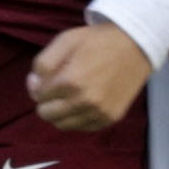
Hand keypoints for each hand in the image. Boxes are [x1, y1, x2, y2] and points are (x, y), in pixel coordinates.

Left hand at [28, 20, 150, 133]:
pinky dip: (77, 118)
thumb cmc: (97, 40)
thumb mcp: (65, 40)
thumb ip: (42, 63)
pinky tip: (82, 102)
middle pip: (47, 114)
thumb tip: (33, 86)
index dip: (39, 85)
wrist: (135, 45)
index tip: (49, 76)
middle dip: (46, 101)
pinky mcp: (110, 118)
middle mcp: (84, 101)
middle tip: (57, 87)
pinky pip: (82, 128)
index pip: (38, 96)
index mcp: (70, 81)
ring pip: (63, 125)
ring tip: (68, 96)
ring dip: (60, 112)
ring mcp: (99, 112)